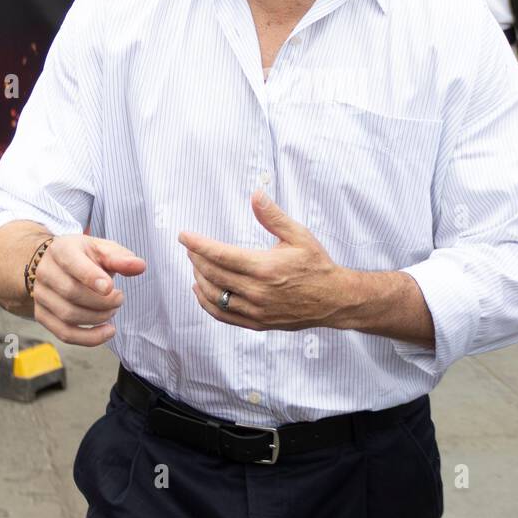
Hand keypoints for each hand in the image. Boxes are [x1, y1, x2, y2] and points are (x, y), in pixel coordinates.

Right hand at [32, 235, 145, 346]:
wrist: (54, 264)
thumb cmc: (83, 256)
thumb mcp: (101, 249)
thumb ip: (120, 257)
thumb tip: (139, 266)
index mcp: (61, 249)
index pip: (72, 263)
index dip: (91, 277)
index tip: (110, 287)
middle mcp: (45, 272)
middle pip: (71, 292)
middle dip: (102, 301)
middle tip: (119, 298)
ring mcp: (40, 295)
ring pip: (68, 315)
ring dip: (97, 318)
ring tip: (112, 311)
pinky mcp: (41, 315)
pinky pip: (64, 333)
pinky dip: (89, 338)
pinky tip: (107, 332)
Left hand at [179, 191, 347, 331]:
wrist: (334, 299)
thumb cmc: (316, 265)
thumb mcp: (299, 235)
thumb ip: (273, 216)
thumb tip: (255, 195)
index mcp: (264, 267)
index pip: (220, 254)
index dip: (197, 244)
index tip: (184, 236)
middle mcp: (257, 291)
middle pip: (212, 274)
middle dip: (196, 258)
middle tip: (190, 247)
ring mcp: (256, 309)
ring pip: (214, 296)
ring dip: (199, 279)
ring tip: (195, 265)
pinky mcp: (257, 322)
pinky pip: (223, 315)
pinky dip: (207, 303)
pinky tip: (200, 291)